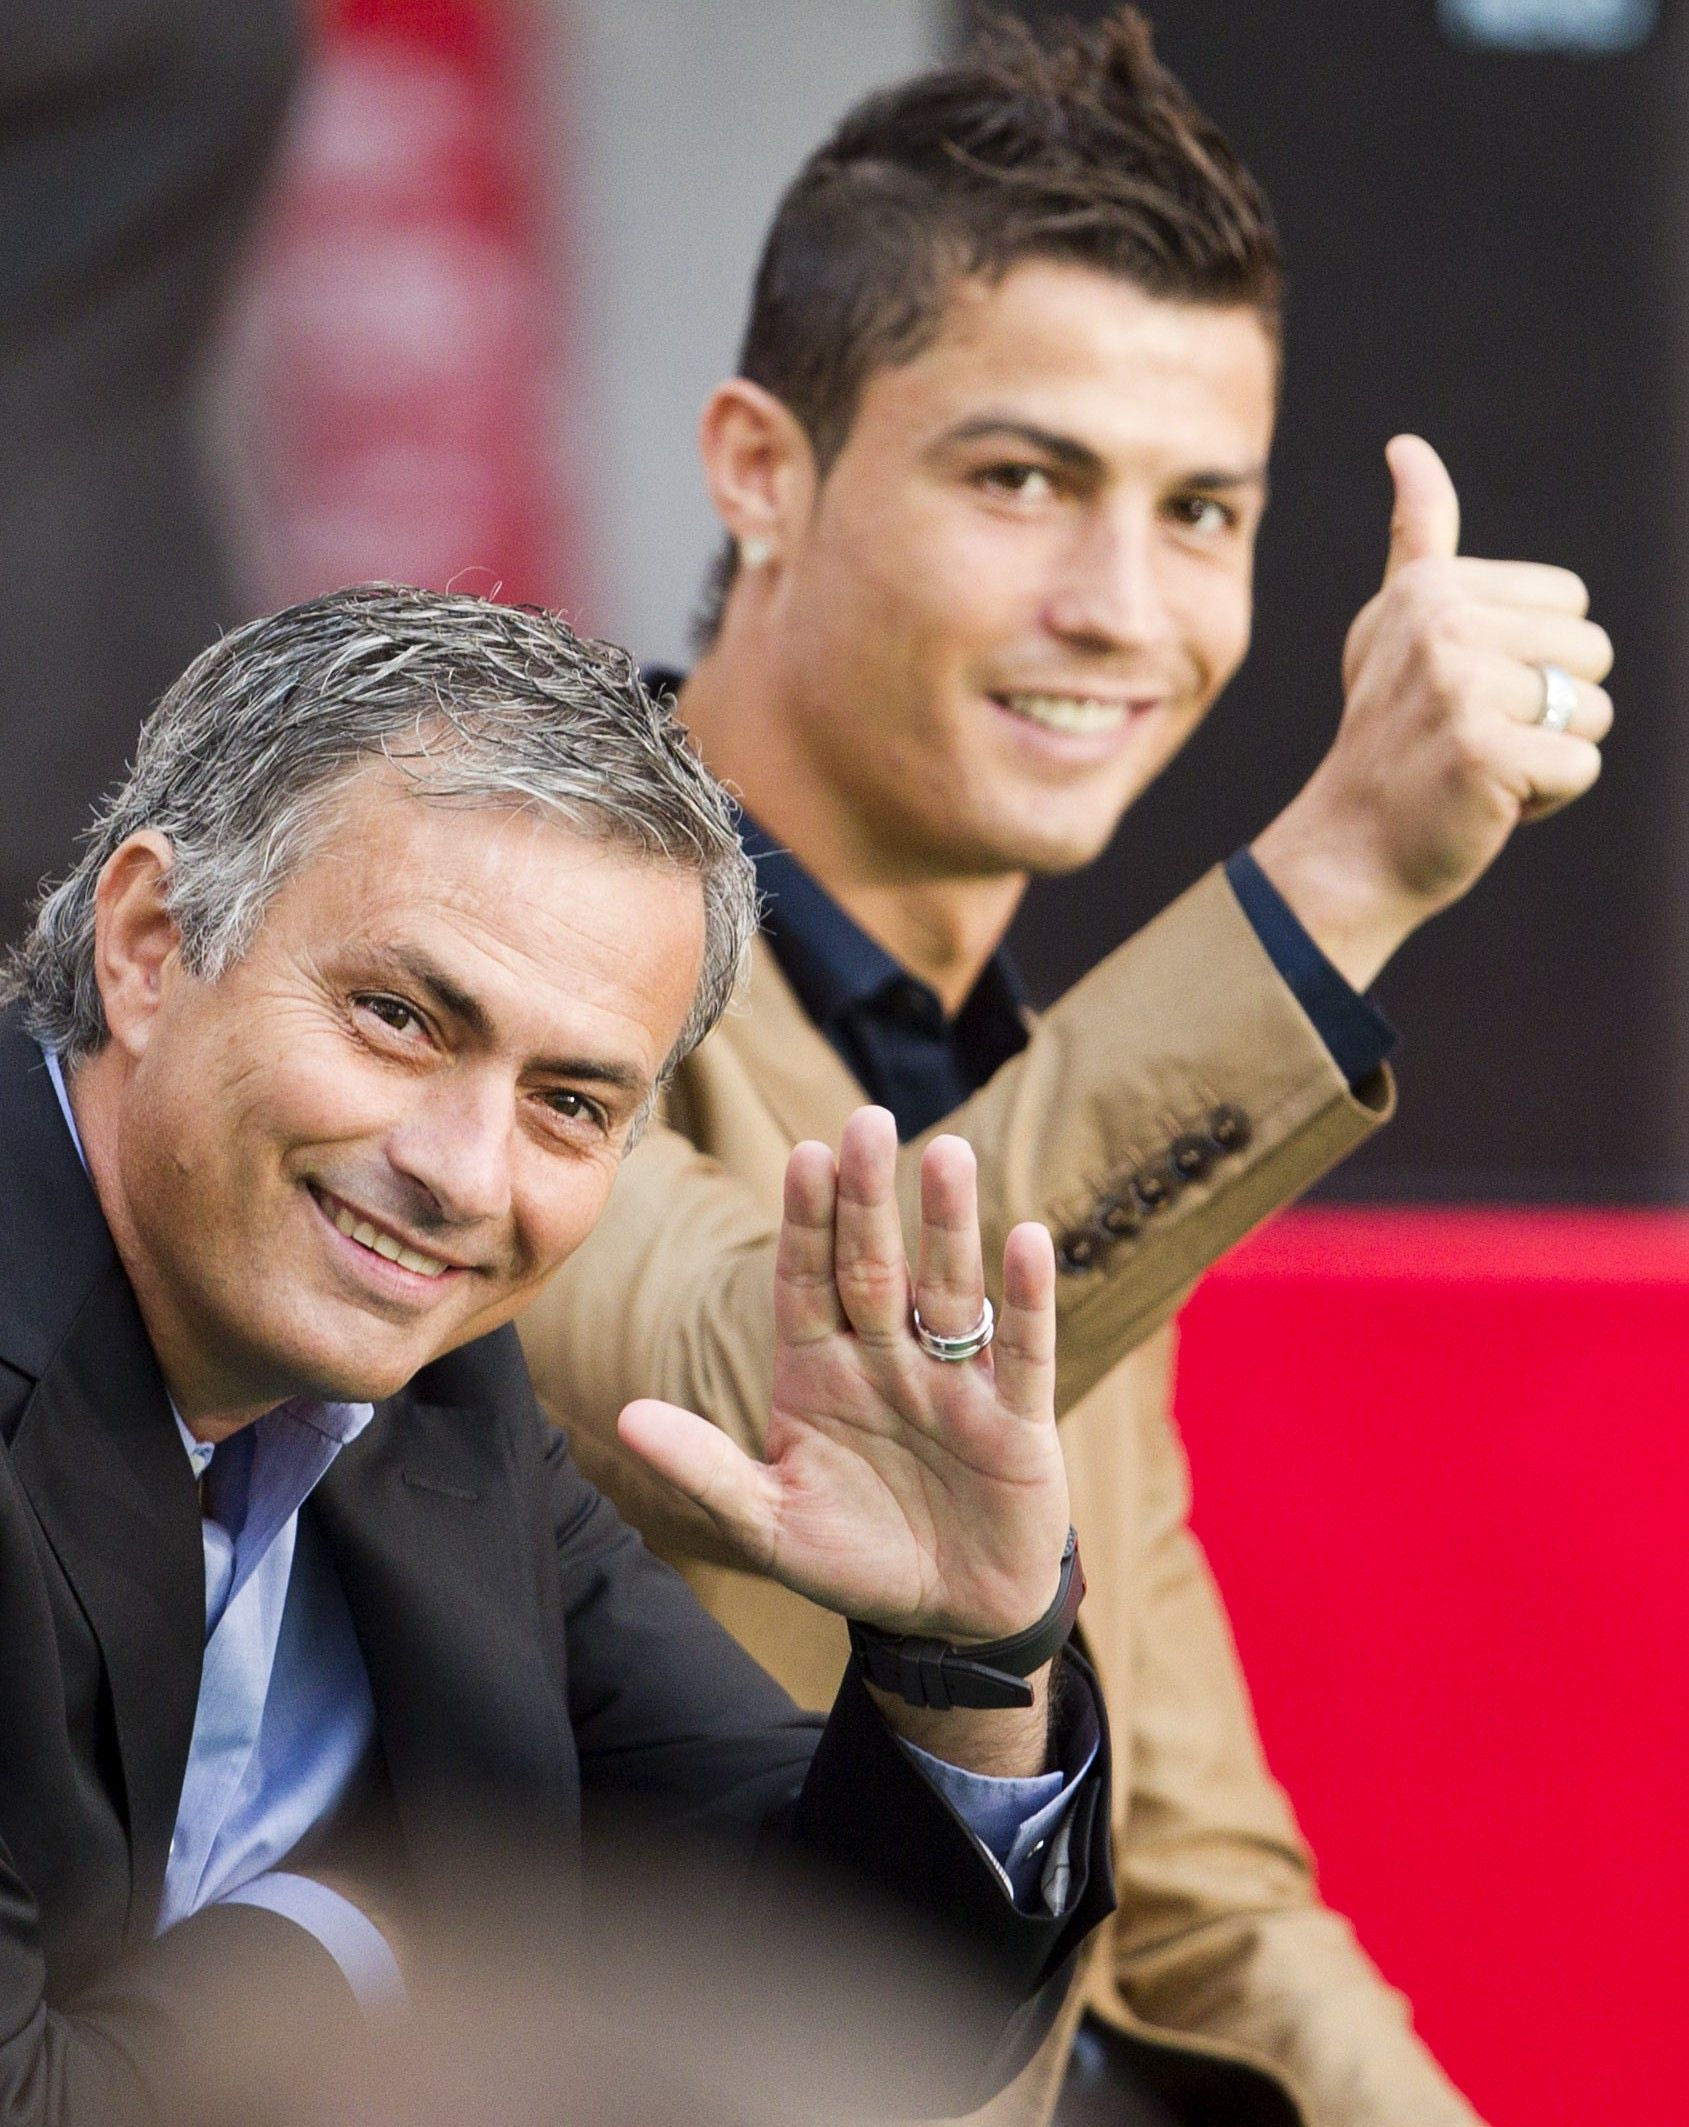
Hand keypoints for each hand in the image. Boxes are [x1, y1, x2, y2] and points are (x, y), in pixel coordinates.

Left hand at [617, 1106, 1069, 1648]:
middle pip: (875, 1265)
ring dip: (949, 1225)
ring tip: (948, 1154)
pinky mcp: (1014, 1421)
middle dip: (870, 1198)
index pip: (807, 1279)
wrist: (944, 1620)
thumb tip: (625, 1418)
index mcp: (820, 1370)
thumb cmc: (852, 1557)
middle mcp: (885, 1359)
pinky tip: (1026, 1239)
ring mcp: (951, 1384)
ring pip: (948, 1290)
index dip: (806, 1221)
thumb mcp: (767, 1523)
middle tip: (869, 1120)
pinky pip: (1021, 1351)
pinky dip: (1025, 1299)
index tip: (804, 1155)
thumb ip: (704, 1470)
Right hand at [1250, 435, 1612, 989]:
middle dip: (1550, 709)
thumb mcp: (1394, 624)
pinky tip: (1486, 803)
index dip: (1534, 660)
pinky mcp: (1485, 752)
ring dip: (1551, 755)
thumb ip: (1419, 536)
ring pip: (1592, 710)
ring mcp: (1460, 688)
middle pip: (1591, 652)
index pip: (1570, 603)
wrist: (1348, 849)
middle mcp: (1442, 625)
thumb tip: (1407, 445)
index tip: (1463, 694)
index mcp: (1431, 587)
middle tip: (1472, 740)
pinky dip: (1546, 800)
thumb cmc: (1386, 737)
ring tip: (1480, 769)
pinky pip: (1581, 766)